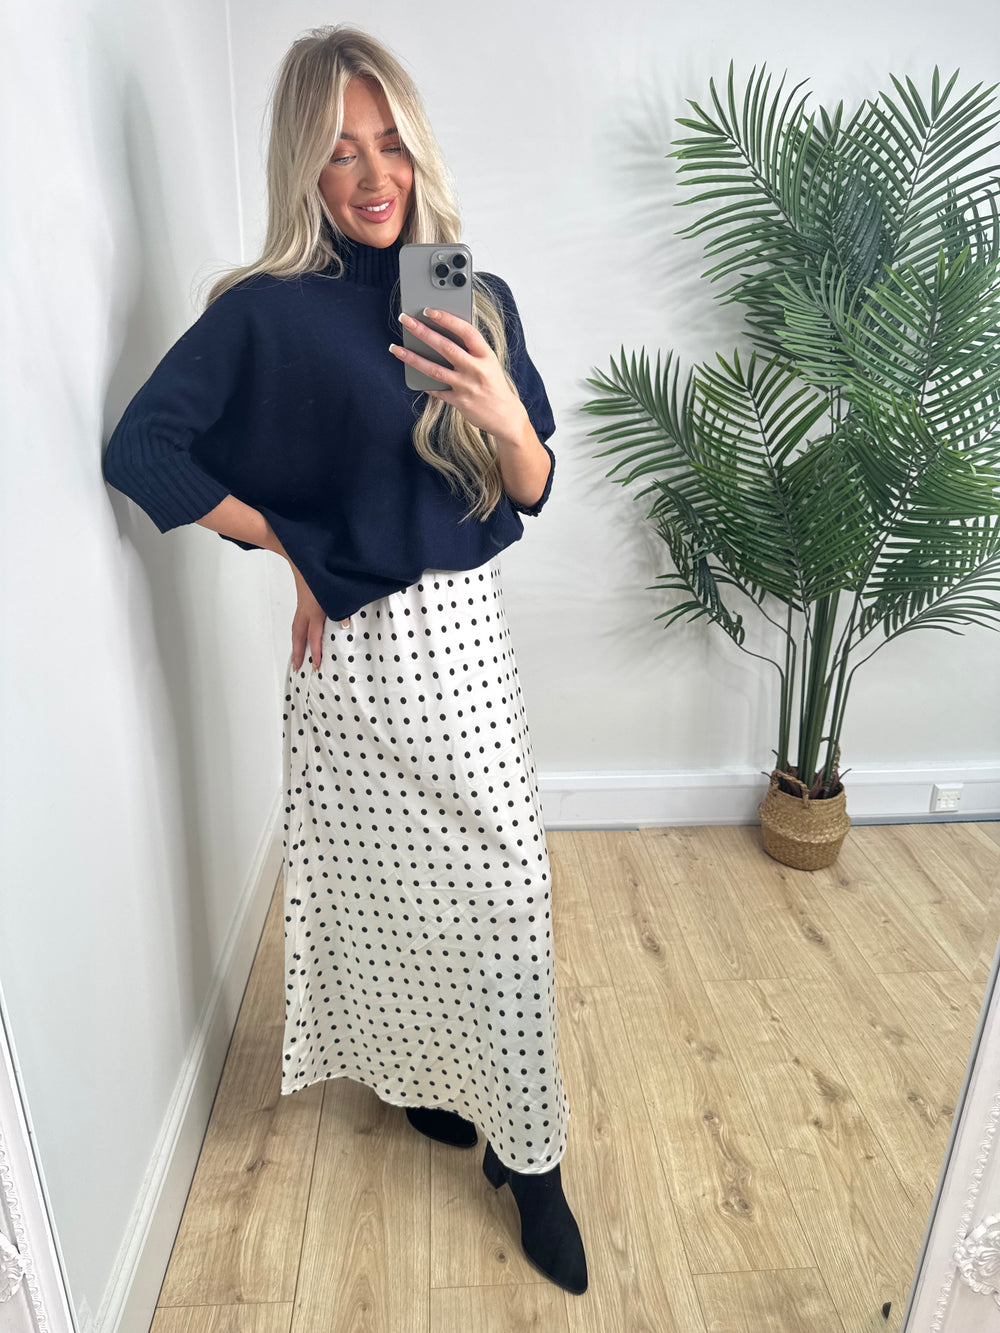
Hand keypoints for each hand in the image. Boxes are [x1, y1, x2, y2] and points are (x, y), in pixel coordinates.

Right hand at [288, 561, 349, 671]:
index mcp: (314, 609)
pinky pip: (298, 620)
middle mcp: (305, 610)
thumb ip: (342, 607)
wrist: (303, 554)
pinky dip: (298, 630)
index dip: (315, 651)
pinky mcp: (302, 600)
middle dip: (298, 652)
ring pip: (296, 627)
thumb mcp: (335, 589)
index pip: (313, 636)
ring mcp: (302, 605)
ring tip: (297, 654)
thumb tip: (345, 624)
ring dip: (297, 642)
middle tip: (297, 667)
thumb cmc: (320, 571)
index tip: (316, 665)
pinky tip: (302, 632)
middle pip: (298, 635)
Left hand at [390, 308, 528, 442]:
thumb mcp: (489, 362)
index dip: (447, 319)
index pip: (466, 331)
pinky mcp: (460, 402)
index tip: (429, 310)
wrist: (506, 416)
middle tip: (406, 320)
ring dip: (413, 358)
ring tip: (396, 348)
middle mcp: (477, 370)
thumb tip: (443, 333)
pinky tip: (412, 374)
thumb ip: (470, 350)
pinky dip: (424, 382)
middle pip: (446, 347)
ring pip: (435, 370)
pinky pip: (437, 390)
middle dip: (423, 332)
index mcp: (486, 355)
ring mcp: (467, 387)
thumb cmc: (494, 384)